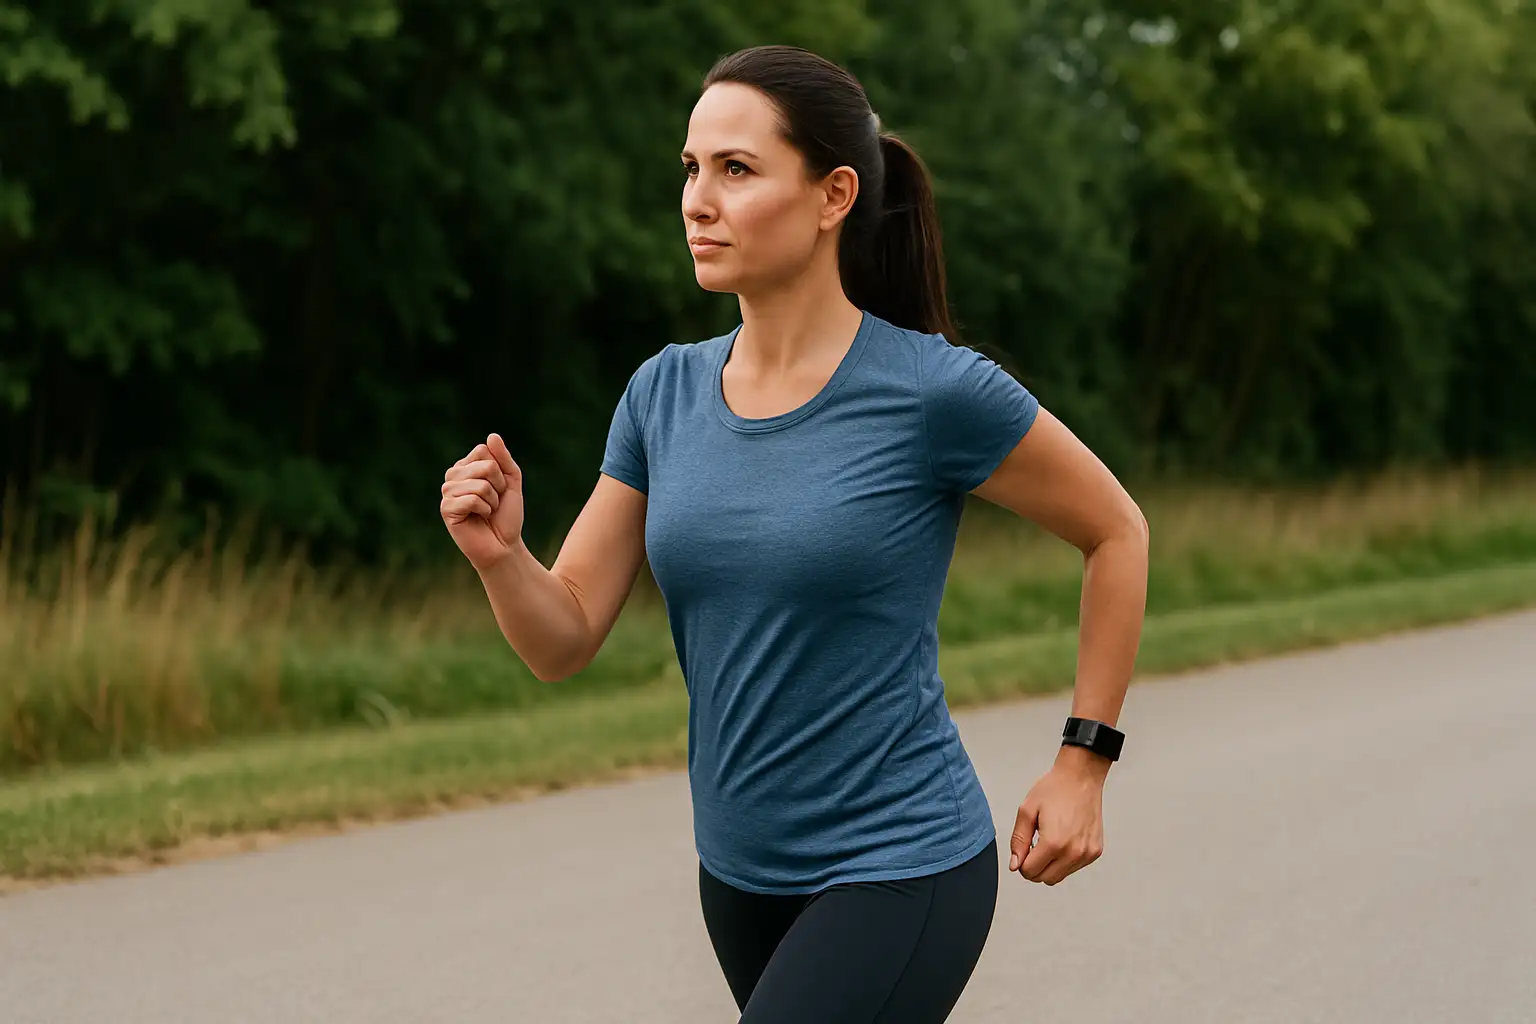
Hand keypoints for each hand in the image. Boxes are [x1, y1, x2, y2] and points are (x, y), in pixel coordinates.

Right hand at [441, 433, 523, 570]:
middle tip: (493, 502)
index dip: (499, 471)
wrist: (504, 545)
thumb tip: (492, 436)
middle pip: (484, 465)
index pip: (483, 450)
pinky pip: (472, 499)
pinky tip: (478, 518)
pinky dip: (484, 509)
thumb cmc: (506, 515)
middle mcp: (452, 477)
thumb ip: (503, 458)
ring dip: (492, 500)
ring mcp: (447, 493)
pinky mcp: (446, 509)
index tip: (498, 488)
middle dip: (498, 486)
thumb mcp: (511, 481)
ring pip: (480, 483)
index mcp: (465, 467)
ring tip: (486, 511)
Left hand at [1007, 747, 1108, 885]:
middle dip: (1034, 867)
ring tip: (1049, 841)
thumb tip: (1015, 864)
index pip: (1030, 872)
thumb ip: (1018, 840)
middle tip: (1033, 846)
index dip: (1021, 863)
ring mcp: (1087, 853)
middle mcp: (1074, 852)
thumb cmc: (1055, 789)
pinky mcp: (1095, 851)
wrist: (1081, 778)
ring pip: (1060, 876)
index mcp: (1054, 843)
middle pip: (1045, 879)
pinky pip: (1074, 867)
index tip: (1023, 850)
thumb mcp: (1027, 811)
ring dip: (1050, 865)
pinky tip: (1063, 840)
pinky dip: (1065, 860)